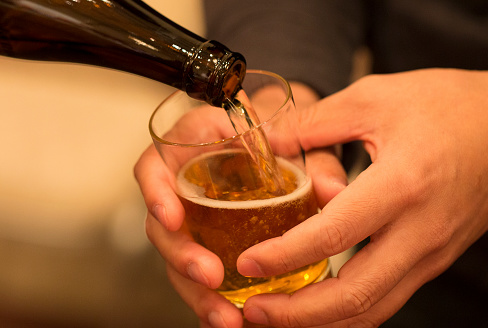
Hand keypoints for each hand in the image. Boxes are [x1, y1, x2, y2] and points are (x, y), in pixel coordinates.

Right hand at [135, 83, 330, 327]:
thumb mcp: (295, 142)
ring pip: (178, 258)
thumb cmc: (276, 137)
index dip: (155, 193)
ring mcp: (191, 218)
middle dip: (181, 256)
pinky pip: (198, 272)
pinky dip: (210, 298)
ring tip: (225, 317)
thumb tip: (334, 190)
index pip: (153, 166)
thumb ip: (311, 160)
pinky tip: (229, 318)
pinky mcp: (205, 243)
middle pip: (162, 226)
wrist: (275, 144)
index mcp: (190, 149)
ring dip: (196, 290)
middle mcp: (182, 186)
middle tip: (210, 278)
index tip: (172, 219)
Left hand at [238, 68, 487, 326]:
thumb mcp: (376, 98)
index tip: (247, 264)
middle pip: (354, 296)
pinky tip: (318, 306)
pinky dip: (348, 311)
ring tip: (277, 317)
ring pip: (372, 309)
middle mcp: (420, 231)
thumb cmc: (449, 105)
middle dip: (297, 313)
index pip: (334, 235)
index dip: (284, 255)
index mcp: (402, 185)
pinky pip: (387, 297)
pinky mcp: (433, 258)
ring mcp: (431, 252)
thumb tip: (266, 142)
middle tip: (254, 311)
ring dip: (320, 322)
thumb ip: (315, 122)